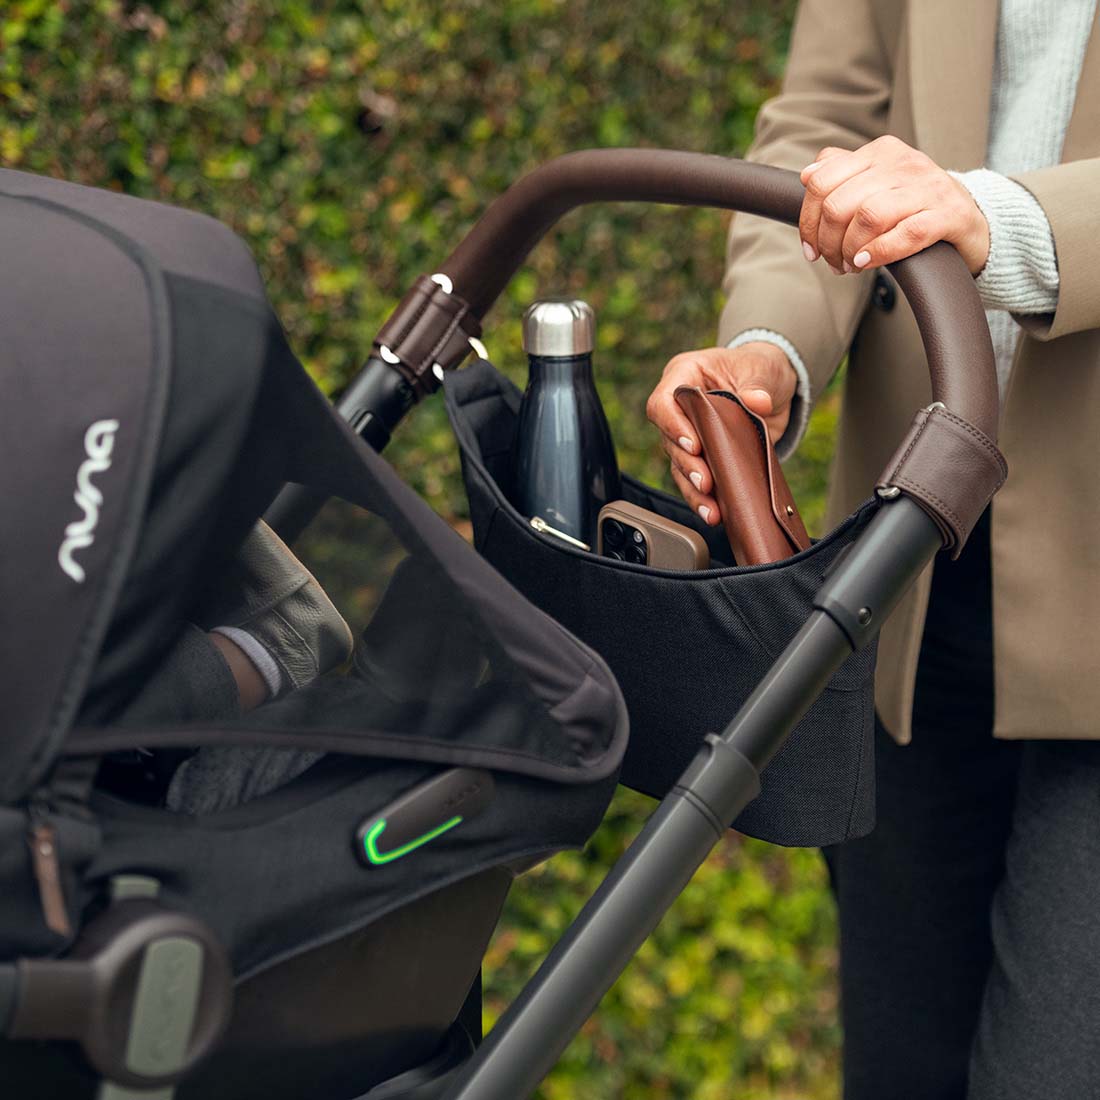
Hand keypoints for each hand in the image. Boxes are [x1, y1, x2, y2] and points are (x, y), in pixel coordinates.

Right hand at [646, 342, 796, 525]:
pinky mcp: (704, 456)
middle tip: (705, 481)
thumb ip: (758, 385)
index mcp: (685, 375)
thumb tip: (758, 402)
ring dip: (693, 490)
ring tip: (710, 508)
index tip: (694, 445)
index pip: (663, 402)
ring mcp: (690, 433)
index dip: (674, 426)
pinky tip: (714, 513)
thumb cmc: (759, 367)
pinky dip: (704, 499)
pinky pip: (695, 480)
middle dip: (688, 465)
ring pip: (679, 466)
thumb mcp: (762, 368)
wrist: (775, 385)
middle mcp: (680, 407)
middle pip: (670, 440)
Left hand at [799, 135, 989, 275]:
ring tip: (851, 266)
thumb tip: (808, 174)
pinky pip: (907, 233)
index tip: (811, 249)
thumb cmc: (916, 207)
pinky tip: (867, 263)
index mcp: (881, 153)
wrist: (974, 219)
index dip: (809, 221)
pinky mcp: (950, 214)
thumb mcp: (878, 185)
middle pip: (840, 204)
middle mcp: (904, 163)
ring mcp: (929, 187)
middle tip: (833, 263)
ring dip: (850, 250)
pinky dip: (879, 252)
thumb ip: (843, 174)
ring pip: (869, 216)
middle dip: (828, 242)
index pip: (823, 181)